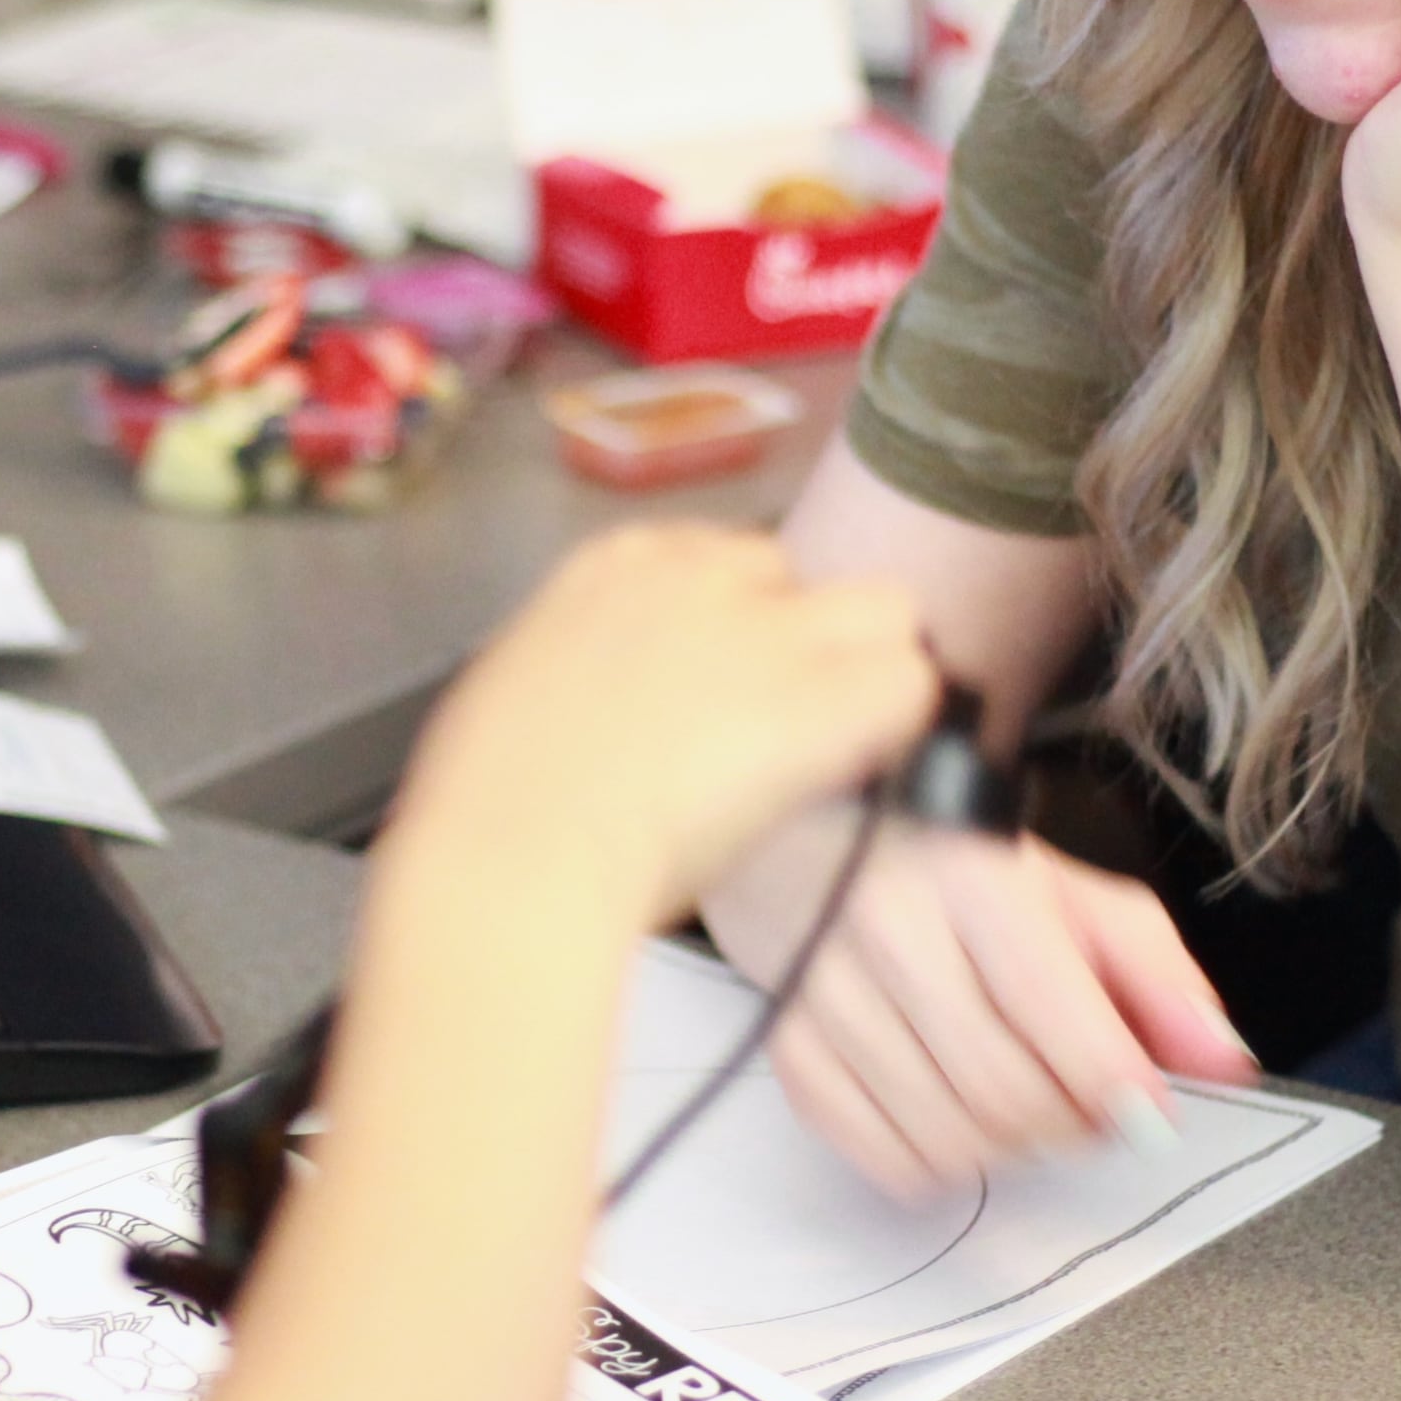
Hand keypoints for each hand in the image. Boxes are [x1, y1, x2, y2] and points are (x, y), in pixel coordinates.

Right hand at [397, 528, 939, 935]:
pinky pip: (910, 684)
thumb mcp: (534, 682)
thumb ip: (600, 666)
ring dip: (871, 669)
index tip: (727, 685)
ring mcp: (770, 629)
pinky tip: (859, 769)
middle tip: (789, 714)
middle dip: (809, 636)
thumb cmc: (491, 793)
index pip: (728, 559)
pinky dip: (898, 727)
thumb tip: (633, 704)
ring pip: (887, 613)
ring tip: (842, 740)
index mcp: (622, 564)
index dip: (741, 627)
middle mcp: (706, 574)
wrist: (518, 841)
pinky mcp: (820, 693)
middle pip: (809, 575)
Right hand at [704, 803, 1252, 1194]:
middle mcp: (890, 933)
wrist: (808, 841)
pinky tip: (956, 1113)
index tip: (1151, 1115)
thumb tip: (1225, 1060)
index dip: (1113, 1082)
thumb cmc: (959, 875)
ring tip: (1024, 1101)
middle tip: (1090, 1103)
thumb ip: (1159, 978)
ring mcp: (827, 998)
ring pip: (951, 1141)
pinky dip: (942, 1164)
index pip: (1051, 1008)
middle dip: (1072, 1123)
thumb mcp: (1074, 898)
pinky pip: (888, 1161)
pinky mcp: (790, 1054)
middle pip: (1006, 1094)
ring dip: (1013, 1149)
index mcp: (975, 881)